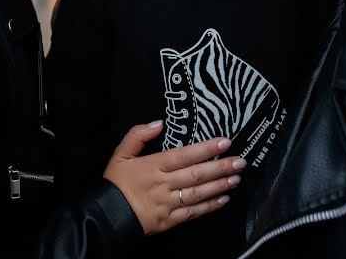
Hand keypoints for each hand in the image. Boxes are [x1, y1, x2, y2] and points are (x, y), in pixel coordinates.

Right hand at [103, 121, 245, 234]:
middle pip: (196, 174)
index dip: (206, 149)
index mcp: (153, 166)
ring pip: (197, 193)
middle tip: (240, 161)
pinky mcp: (169, 221)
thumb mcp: (120, 154)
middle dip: (220, 167)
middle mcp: (163, 184)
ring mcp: (167, 203)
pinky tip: (223, 199)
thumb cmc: (115, 183)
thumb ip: (138, 135)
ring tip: (237, 179)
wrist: (104, 216)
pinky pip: (192, 213)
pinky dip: (209, 206)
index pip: (184, 155)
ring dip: (219, 186)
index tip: (225, 142)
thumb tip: (160, 123)